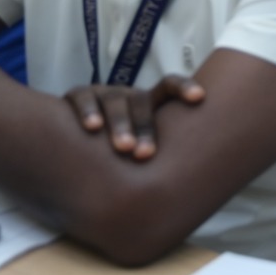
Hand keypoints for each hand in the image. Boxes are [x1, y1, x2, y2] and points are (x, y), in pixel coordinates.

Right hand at [64, 75, 205, 159]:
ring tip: (123, 147)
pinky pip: (83, 98)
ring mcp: (102, 94)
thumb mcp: (139, 149)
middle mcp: (127, 95)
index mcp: (147, 102)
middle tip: (146, 155)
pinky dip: (88, 111)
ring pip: (114, 101)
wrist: (76, 146)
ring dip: (120, 123)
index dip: (184, 88)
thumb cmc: (119, 153)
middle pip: (140, 101)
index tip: (199, 98)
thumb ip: (157, 156)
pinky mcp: (78, 96)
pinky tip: (92, 128)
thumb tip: (182, 188)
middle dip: (145, 127)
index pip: (169, 86)